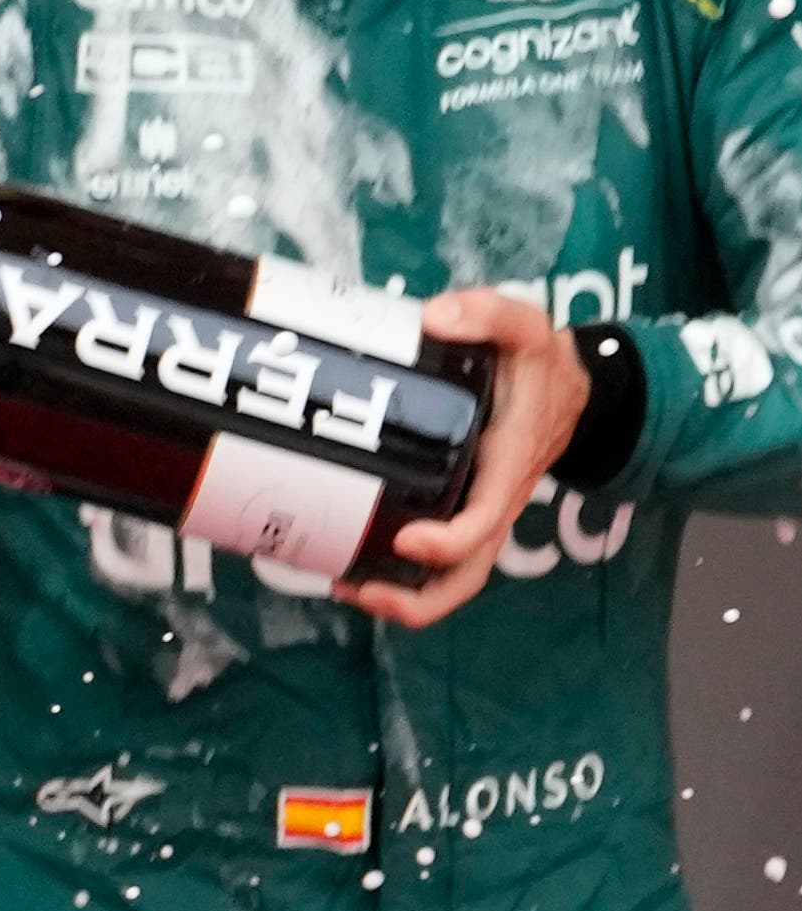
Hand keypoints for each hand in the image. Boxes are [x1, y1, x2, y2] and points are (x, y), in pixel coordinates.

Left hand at [334, 289, 588, 628]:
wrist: (568, 385)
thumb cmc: (538, 363)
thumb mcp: (524, 326)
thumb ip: (488, 312)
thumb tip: (437, 317)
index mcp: (509, 463)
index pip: (484, 521)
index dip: (448, 542)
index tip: (404, 540)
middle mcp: (495, 501)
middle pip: (466, 574)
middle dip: (416, 598)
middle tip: (354, 589)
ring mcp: (479, 513)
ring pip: (453, 578)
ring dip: (402, 596)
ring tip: (342, 587)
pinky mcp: (462, 510)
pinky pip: (439, 558)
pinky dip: (400, 573)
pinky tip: (350, 560)